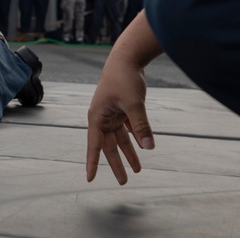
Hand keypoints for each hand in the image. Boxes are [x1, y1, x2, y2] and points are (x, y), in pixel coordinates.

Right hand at [86, 11, 160, 184]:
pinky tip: (142, 148)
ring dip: (129, 153)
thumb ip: (141, 126)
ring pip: (120, 139)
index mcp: (97, 117)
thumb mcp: (134, 104)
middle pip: (109, 146)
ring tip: (138, 170)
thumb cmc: (124, 78)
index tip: (90, 179)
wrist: (127, 59)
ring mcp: (112, 114)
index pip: (94, 145)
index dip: (92, 163)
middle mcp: (102, 118)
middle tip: (124, 181)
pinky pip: (128, 129)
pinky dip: (135, 138)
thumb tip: (149, 147)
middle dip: (117, 164)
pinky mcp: (122, 110)